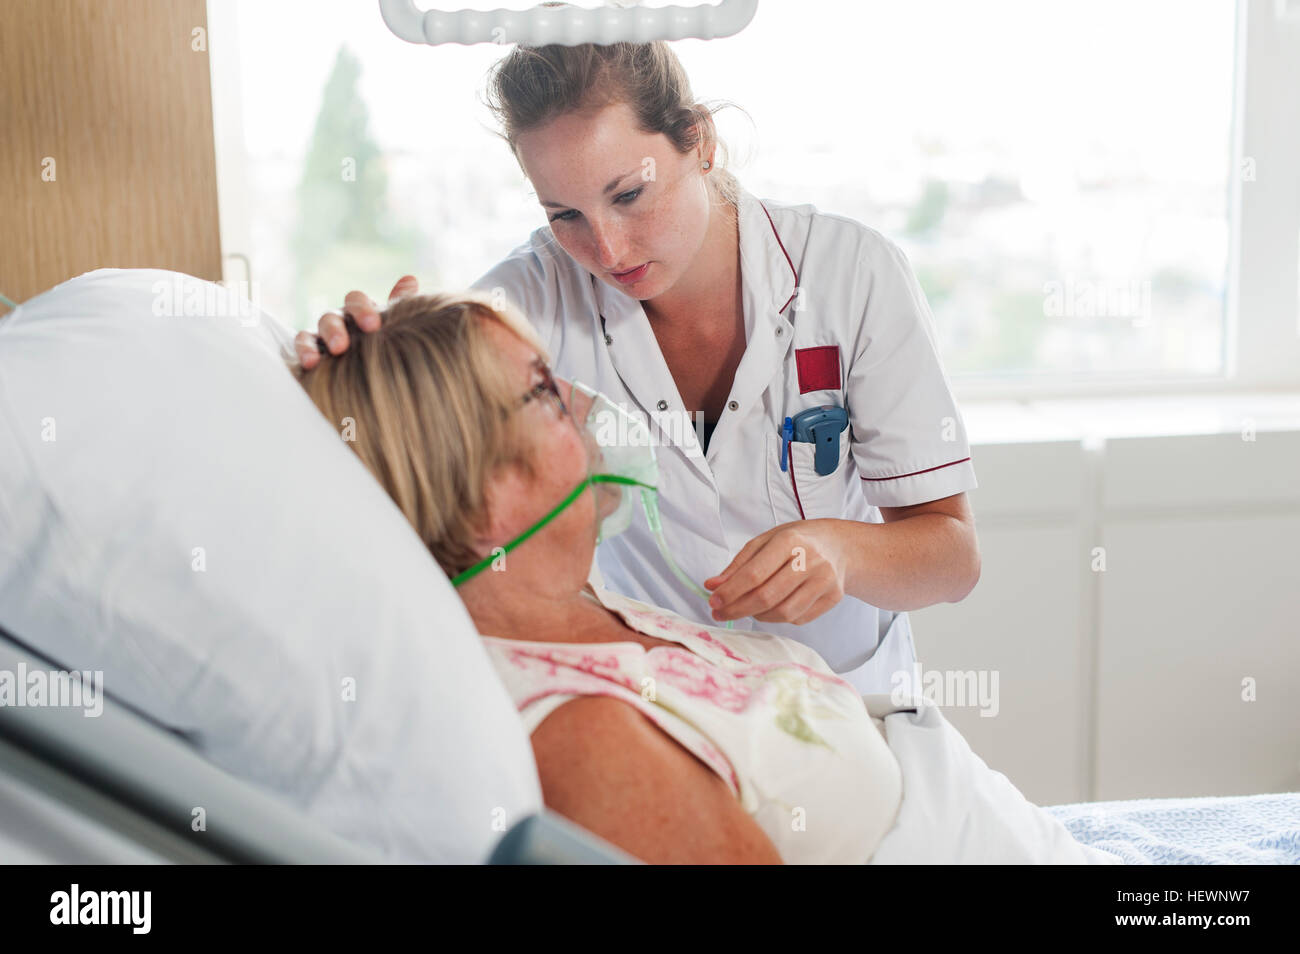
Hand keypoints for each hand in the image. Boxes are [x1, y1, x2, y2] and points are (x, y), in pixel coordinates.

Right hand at [293, 275, 419, 368]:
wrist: (381, 378)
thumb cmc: (390, 344)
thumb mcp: (396, 325)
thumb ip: (400, 304)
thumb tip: (410, 278)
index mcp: (359, 312)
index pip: (356, 301)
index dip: (362, 310)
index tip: (373, 326)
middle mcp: (338, 322)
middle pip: (330, 317)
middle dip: (334, 330)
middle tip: (341, 346)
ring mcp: (320, 338)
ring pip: (309, 334)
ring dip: (311, 345)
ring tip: (316, 360)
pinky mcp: (309, 355)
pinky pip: (301, 351)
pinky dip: (303, 354)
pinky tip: (309, 364)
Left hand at [703, 519, 850, 625]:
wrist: (838, 545)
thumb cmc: (796, 541)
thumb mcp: (765, 541)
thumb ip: (738, 564)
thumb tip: (712, 586)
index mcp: (790, 540)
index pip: (755, 573)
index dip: (730, 591)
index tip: (713, 602)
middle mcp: (811, 560)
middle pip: (768, 597)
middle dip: (738, 609)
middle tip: (720, 613)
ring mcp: (825, 580)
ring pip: (783, 613)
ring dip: (757, 616)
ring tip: (746, 609)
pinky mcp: (833, 597)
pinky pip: (798, 618)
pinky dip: (777, 618)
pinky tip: (769, 609)